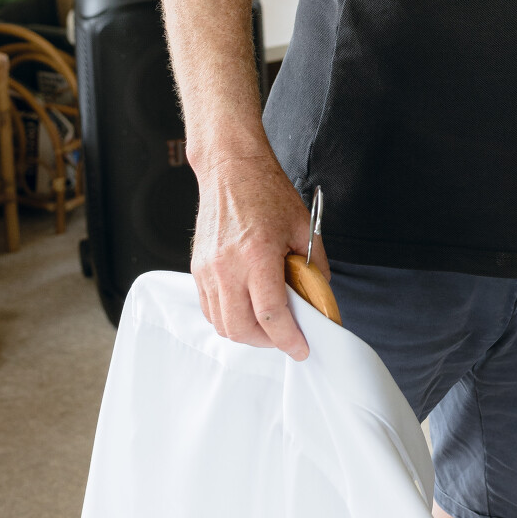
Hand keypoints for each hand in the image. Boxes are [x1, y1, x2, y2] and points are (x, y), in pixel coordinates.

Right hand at [191, 147, 325, 359]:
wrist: (231, 168)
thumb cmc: (267, 193)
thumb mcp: (304, 227)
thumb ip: (313, 266)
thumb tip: (319, 297)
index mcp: (257, 256)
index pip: (272, 315)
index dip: (289, 339)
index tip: (302, 349)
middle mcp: (227, 267)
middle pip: (242, 329)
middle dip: (267, 343)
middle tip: (286, 338)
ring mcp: (207, 269)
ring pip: (222, 324)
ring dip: (246, 333)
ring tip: (268, 325)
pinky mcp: (197, 269)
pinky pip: (210, 309)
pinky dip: (229, 318)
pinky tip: (247, 309)